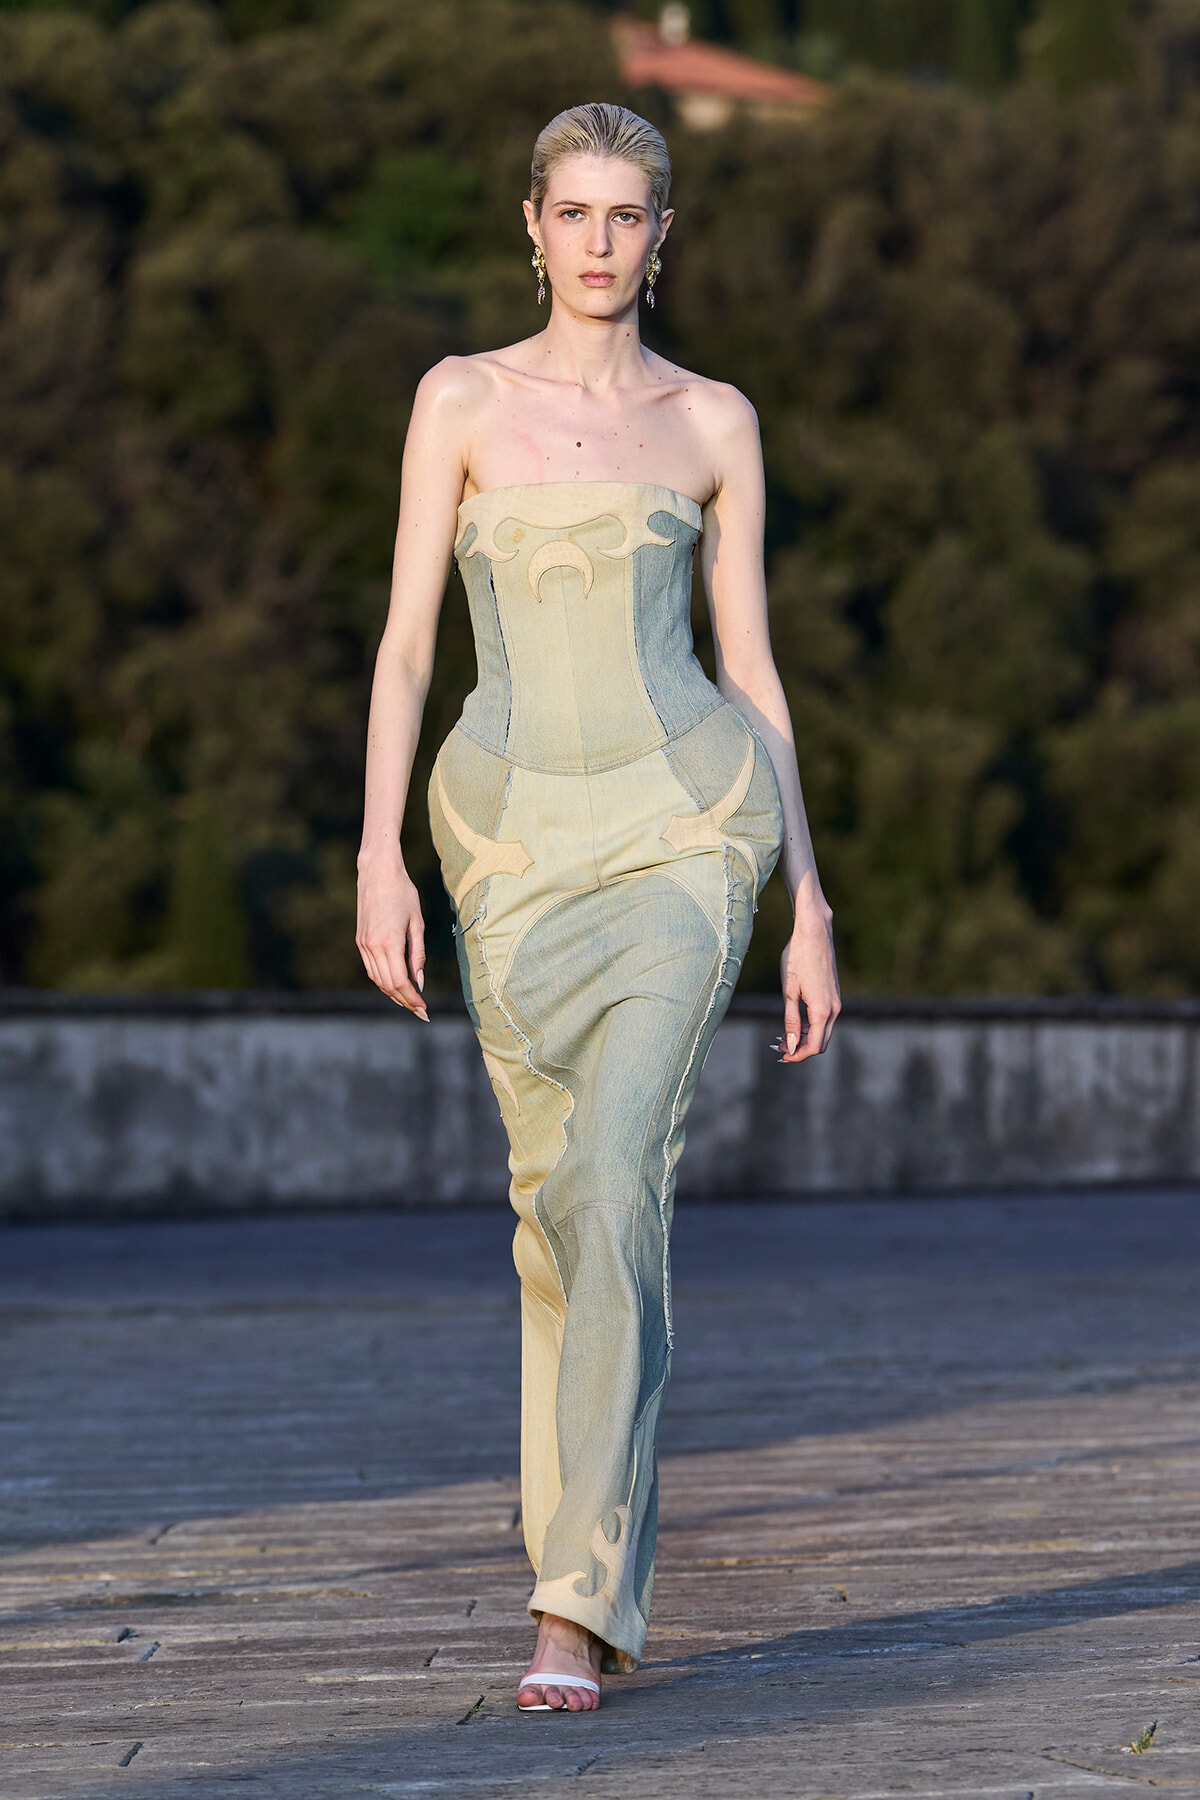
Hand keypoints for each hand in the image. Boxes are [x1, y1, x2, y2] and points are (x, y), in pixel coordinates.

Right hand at [356, 854, 428, 1019]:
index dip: (412, 998)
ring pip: (377, 979)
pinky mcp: (359, 940)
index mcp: (389, 942)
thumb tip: (420, 982)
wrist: (377, 872)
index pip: (401, 981)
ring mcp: (363, 944)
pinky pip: (371, 968)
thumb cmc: (403, 892)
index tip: (424, 1008)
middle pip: (388, 985)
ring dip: (393, 994)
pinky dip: (383, 980)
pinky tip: (395, 985)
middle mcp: (372, 946)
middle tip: (420, 1012)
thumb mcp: (417, 922)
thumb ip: (418, 954)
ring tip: (409, 1003)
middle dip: (405, 1001)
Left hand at [776, 907, 839, 1064]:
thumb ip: (791, 1020)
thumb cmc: (797, 958)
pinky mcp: (834, 995)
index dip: (797, 1055)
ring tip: (783, 1035)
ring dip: (805, 1038)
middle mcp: (834, 1009)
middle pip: (821, 1043)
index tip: (781, 1055)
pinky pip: (825, 1020)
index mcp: (822, 1011)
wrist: (814, 934)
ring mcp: (836, 1002)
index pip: (813, 1046)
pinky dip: (810, 1026)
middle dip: (800, 1049)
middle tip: (779, 1046)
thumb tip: (791, 1045)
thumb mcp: (789, 991)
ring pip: (823, 1032)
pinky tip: (795, 1022)